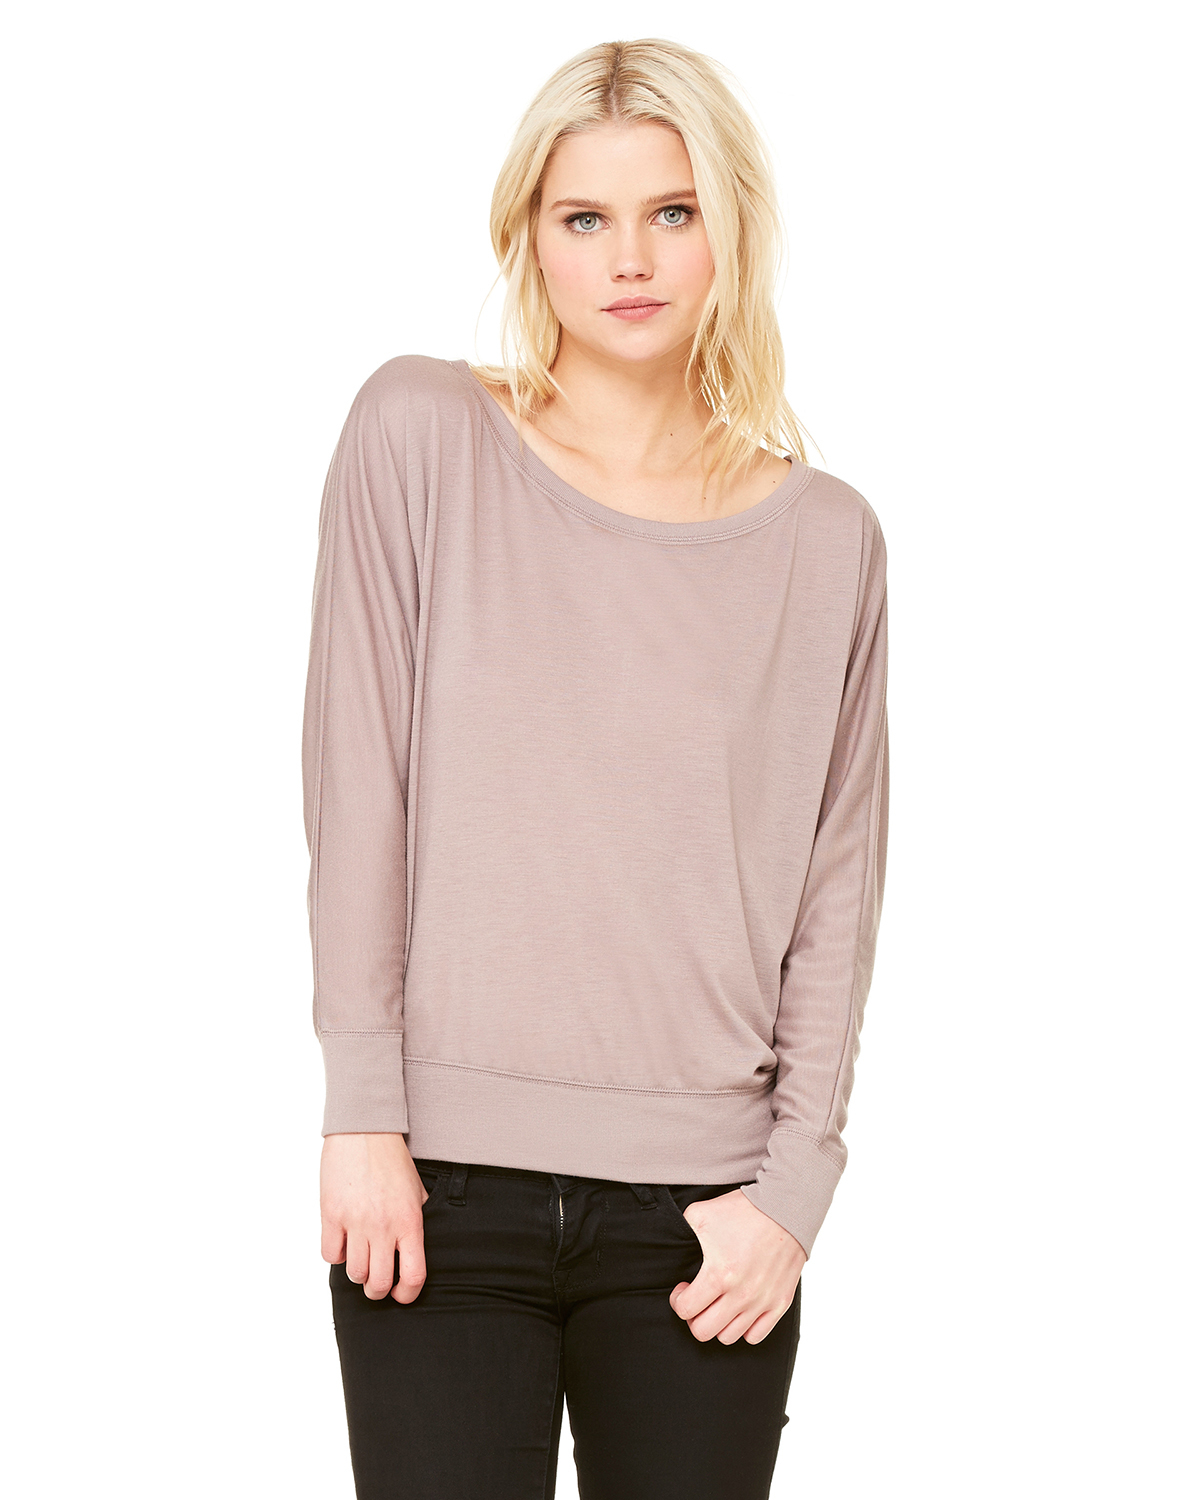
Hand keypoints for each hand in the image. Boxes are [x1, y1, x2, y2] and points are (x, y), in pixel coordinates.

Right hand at [320, 1133, 428, 1303]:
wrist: (365, 1131)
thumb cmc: (392, 1159)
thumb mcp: (416, 1190)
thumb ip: (416, 1221)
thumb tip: (414, 1251)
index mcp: (409, 1221)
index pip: (413, 1275)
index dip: (407, 1294)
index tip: (401, 1295)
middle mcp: (383, 1226)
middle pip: (379, 1282)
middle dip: (378, 1289)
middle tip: (376, 1281)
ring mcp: (355, 1222)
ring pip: (354, 1273)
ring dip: (357, 1272)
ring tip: (360, 1257)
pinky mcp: (331, 1214)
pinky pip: (330, 1254)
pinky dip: (336, 1254)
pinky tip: (342, 1240)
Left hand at [668, 1189, 806, 1343]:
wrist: (785, 1207)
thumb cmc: (742, 1210)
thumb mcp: (700, 1214)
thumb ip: (680, 1231)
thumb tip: (668, 1242)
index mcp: (718, 1275)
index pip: (686, 1310)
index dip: (678, 1301)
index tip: (683, 1288)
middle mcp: (741, 1294)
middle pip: (704, 1331)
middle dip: (693, 1317)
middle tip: (697, 1299)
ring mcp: (762, 1302)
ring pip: (728, 1337)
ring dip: (717, 1323)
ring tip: (718, 1303)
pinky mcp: (780, 1303)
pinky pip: (755, 1336)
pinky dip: (743, 1328)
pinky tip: (739, 1309)